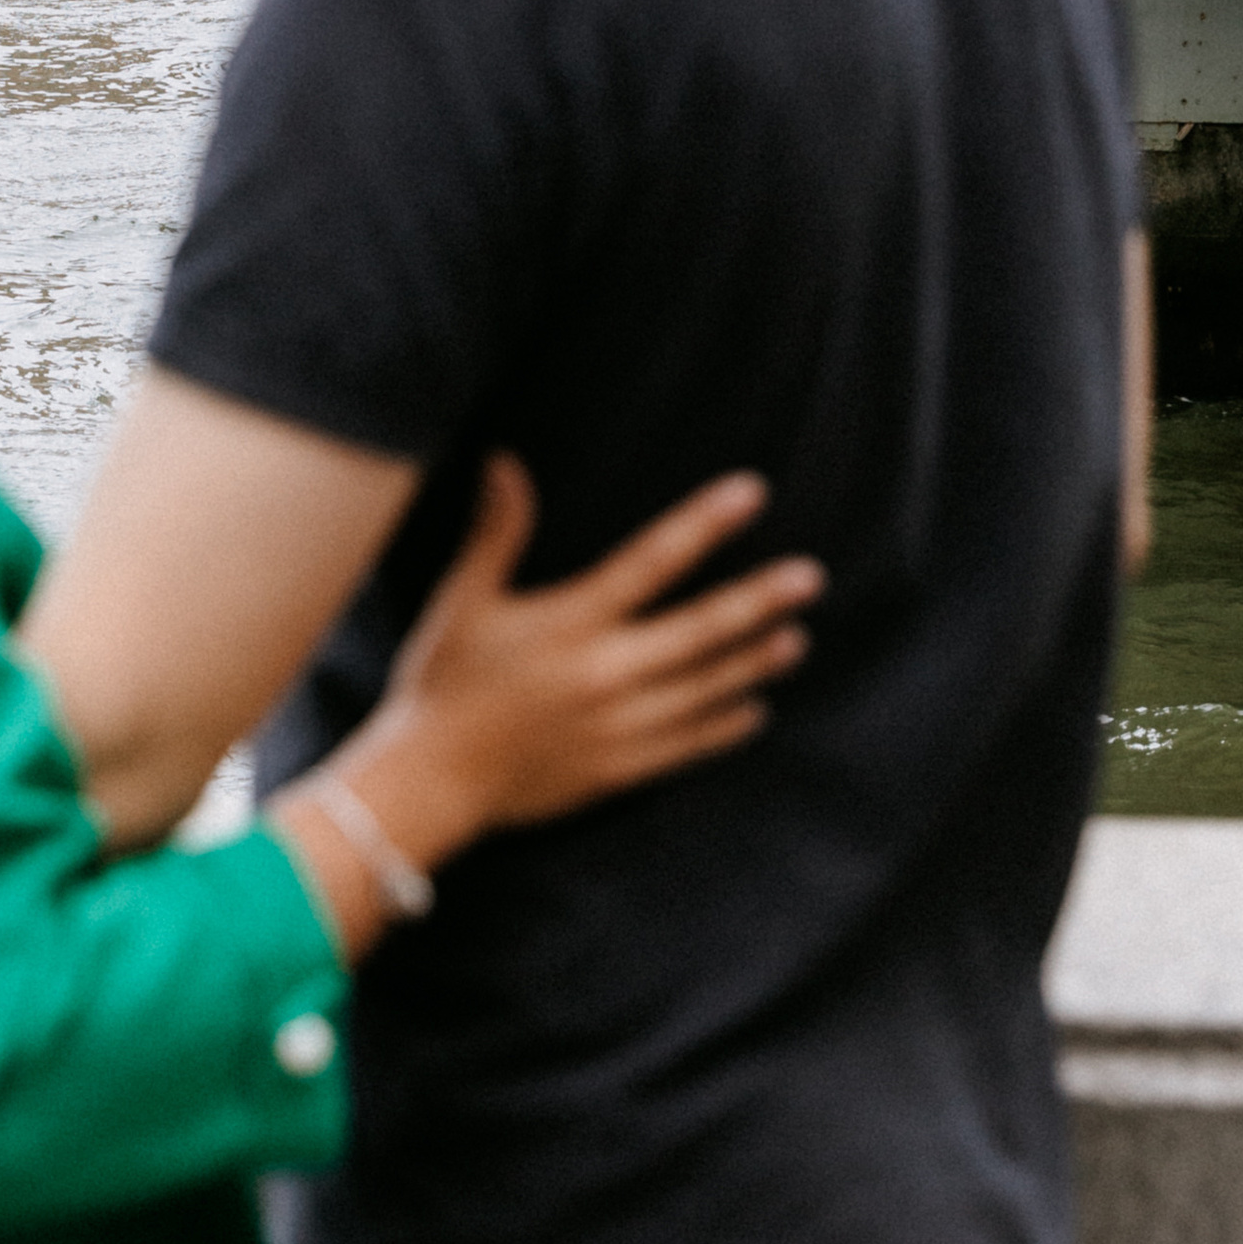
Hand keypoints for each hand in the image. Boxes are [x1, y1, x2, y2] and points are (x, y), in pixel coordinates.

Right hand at [272, 459, 821, 952]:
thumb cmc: (441, 682)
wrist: (431, 781)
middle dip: (759, 601)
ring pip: (705, 689)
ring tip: (797, 638)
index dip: (705, 523)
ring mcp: (618, 727)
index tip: (752, 494)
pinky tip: (756, 710)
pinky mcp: (618, 770)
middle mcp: (605, 673)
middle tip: (810, 577)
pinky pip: (687, 745)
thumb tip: (506, 462)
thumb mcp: (462, 599)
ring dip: (754, 662)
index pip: (652, 560)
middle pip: (700, 630)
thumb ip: (496, 533)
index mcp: (571, 622)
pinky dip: (725, 726)